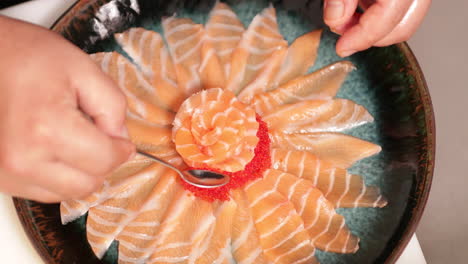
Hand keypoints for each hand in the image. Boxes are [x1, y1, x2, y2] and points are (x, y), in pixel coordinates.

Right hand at [0, 16, 134, 202]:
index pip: (104, 162)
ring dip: (77, 172)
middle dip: (100, 163)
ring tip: (67, 137)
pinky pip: (41, 191)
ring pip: (64, 193)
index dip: (120, 150)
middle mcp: (21, 159)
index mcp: (46, 130)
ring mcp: (5, 173)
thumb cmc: (28, 57)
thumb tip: (120, 140)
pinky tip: (50, 147)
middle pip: (86, 185)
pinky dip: (55, 175)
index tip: (122, 141)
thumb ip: (113, 106)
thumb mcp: (83, 70)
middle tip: (96, 136)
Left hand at [323, 0, 430, 56]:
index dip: (359, 39)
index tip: (341, 48)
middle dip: (368, 38)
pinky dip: (378, 15)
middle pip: (401, 28)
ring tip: (346, 17)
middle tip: (342, 33)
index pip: (386, 21)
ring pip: (403, 22)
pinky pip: (401, 11)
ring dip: (373, 28)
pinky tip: (359, 8)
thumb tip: (336, 20)